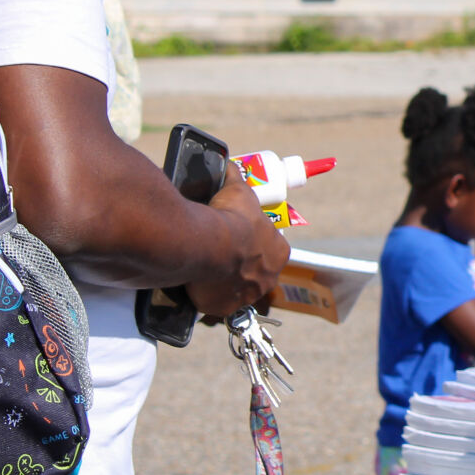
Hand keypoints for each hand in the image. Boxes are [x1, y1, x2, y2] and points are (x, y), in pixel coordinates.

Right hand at [185, 166, 290, 317]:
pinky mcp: (225, 308)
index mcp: (279, 251)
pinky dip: (206, 294)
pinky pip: (216, 302)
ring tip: (205, 268)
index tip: (237, 237)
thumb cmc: (230, 216)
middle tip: (219, 253)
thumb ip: (237, 179)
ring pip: (235, 289)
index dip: (253, 242)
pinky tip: (196, 282)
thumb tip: (230, 165)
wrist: (207, 243)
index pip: (269, 248)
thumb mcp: (237, 190)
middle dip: (239, 265)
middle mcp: (268, 278)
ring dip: (223, 281)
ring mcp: (247, 296)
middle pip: (254, 272)